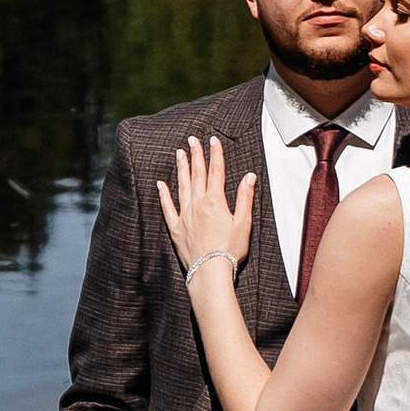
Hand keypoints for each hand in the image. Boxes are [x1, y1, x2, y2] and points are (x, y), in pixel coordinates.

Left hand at [155, 134, 254, 282]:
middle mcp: (197, 204)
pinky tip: (160, 184)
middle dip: (196, 155)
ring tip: (179, 153)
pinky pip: (167, 207)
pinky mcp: (175, 228)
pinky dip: (163, 195)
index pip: (216, 172)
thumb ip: (245, 198)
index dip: (215, 154)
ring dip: (181, 168)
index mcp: (215, 202)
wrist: (210, 271)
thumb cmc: (230, 250)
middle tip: (192, 139)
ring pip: (182, 186)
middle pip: (197, 174)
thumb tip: (249, 176)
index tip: (212, 139)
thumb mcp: (243, 223)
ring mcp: (184, 215)